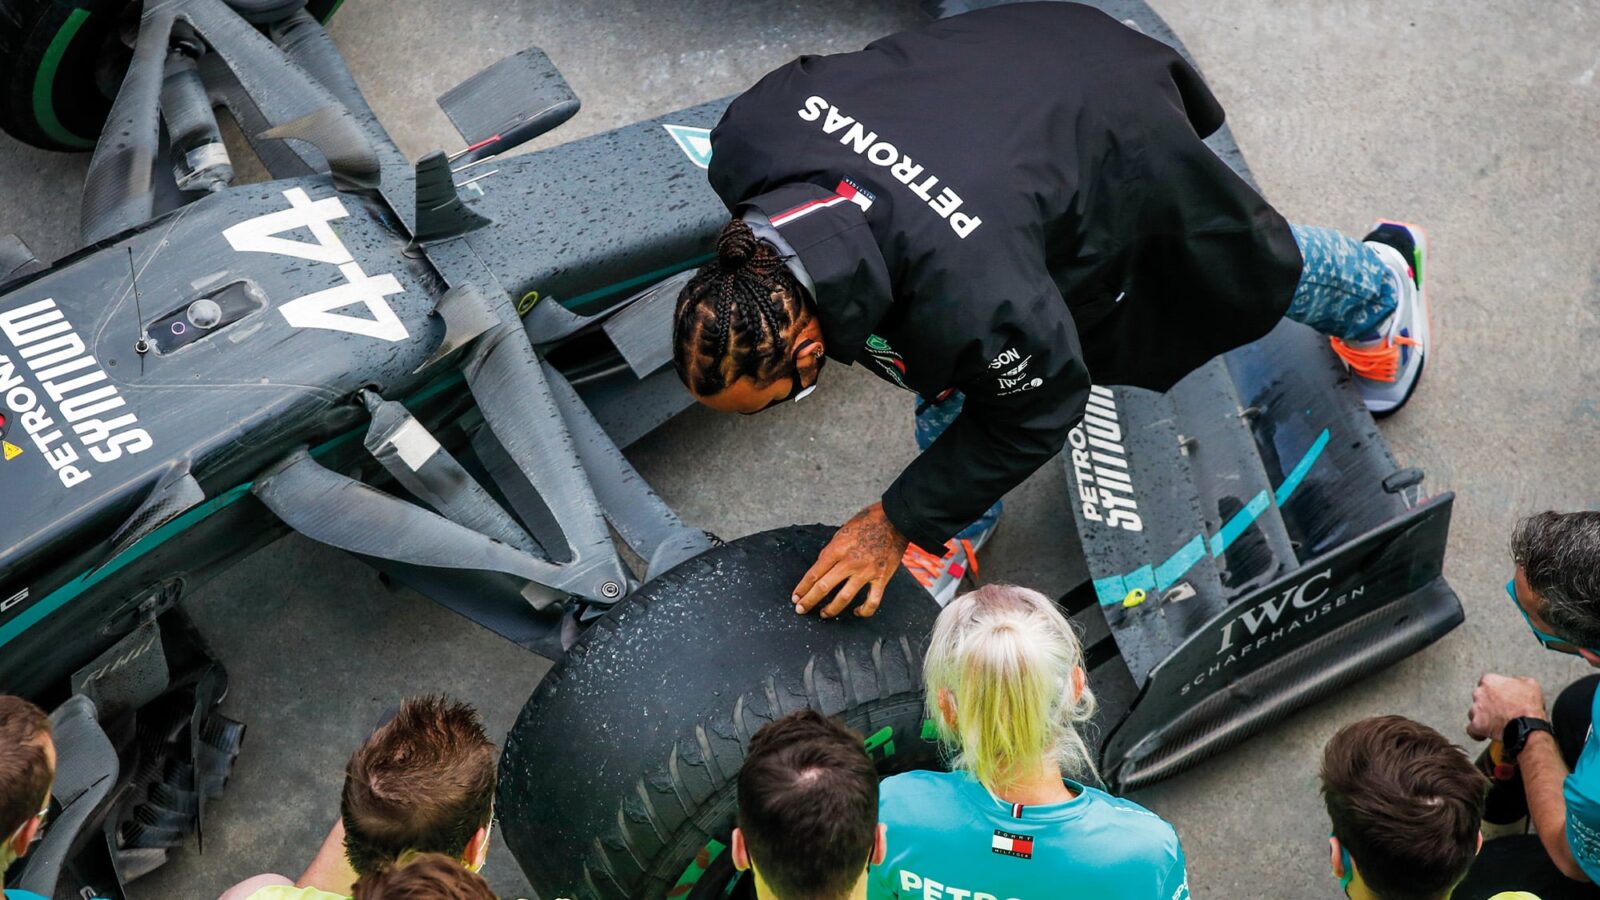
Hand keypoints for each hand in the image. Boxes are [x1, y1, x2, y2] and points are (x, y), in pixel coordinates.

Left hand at [793, 503, 908, 617]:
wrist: (896, 519)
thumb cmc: (867, 522)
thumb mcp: (842, 532)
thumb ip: (831, 551)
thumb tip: (821, 568)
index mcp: (837, 548)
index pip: (814, 573)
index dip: (802, 587)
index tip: (796, 596)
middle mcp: (849, 562)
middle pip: (823, 587)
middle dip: (809, 601)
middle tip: (800, 609)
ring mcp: (866, 572)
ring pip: (843, 598)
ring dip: (831, 609)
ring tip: (824, 614)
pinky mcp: (881, 578)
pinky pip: (872, 601)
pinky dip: (863, 611)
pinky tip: (856, 612)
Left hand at [1468, 673, 1547, 740]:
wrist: (1527, 726)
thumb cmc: (1528, 707)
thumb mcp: (1530, 685)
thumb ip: (1518, 680)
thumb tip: (1516, 682)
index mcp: (1490, 681)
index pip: (1486, 683)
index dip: (1495, 691)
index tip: (1500, 696)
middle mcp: (1479, 693)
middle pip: (1479, 697)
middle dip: (1488, 704)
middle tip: (1500, 710)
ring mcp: (1476, 709)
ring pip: (1474, 713)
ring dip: (1483, 717)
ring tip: (1495, 722)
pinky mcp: (1476, 725)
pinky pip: (1472, 729)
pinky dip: (1478, 732)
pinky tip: (1486, 733)